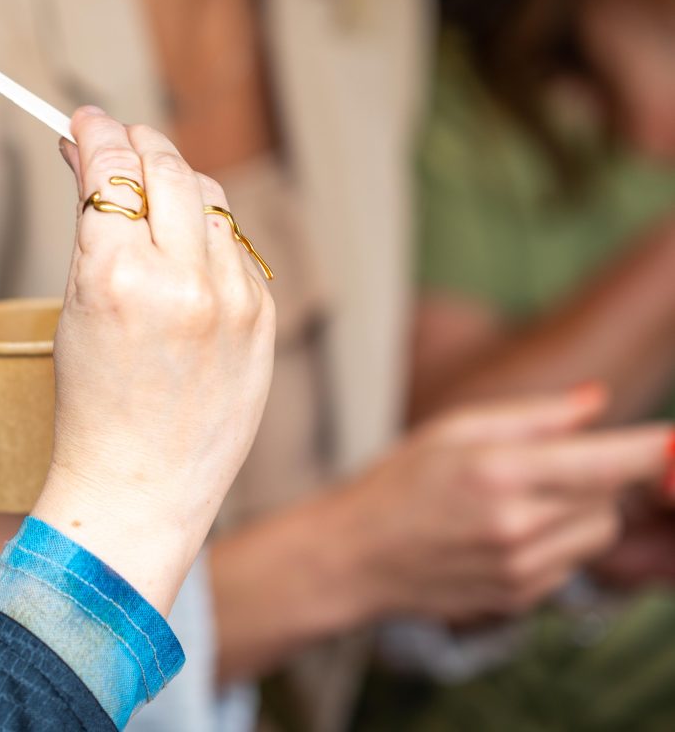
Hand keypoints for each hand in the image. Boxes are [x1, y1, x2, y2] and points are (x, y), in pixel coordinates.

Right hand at [32, 110, 276, 613]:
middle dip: (137, 142)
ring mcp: (233, 299)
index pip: (110, 167)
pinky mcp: (262, 318)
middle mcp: (183, 280)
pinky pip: (236, 247)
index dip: (94, 131)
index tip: (83, 118)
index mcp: (118, 277)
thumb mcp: (72, 309)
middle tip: (116, 136)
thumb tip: (92, 158)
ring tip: (148, 184)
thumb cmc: (88, 408)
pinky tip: (184, 244)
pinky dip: (206, 234)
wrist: (139, 491)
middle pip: (165, 167)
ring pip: (209, 198)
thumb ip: (89, 226)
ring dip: (175, 181)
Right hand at [334, 386, 673, 622]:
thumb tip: (598, 400)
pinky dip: (556, 545)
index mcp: (498, 470)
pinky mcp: (520, 599)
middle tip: (548, 467)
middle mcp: (515, 523)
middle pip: (610, 499)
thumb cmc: (397, 482)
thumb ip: (532, 416)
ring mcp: (519, 568)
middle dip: (597, 479)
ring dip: (582, 514)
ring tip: (523, 503)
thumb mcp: (452, 429)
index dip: (652, 450)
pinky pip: (571, 566)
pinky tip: (505, 535)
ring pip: (598, 535)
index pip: (605, 460)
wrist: (354, 556)